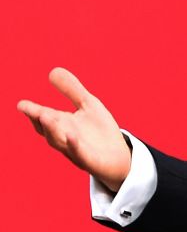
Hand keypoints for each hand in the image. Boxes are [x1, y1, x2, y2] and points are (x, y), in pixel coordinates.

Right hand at [17, 68, 130, 191]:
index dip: (32, 112)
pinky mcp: (89, 160)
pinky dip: (74, 145)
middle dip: (40, 120)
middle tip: (34, 110)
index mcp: (62, 125)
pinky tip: (72, 136)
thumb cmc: (99, 131)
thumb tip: (53, 70)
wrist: (118, 156)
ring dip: (53, 130)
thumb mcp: (88, 105)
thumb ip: (72, 89)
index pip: (43, 118)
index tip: (21, 104)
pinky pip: (80, 154)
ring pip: (60, 142)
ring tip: (46, 116)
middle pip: (48, 130)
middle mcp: (64, 138)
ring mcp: (75, 151)